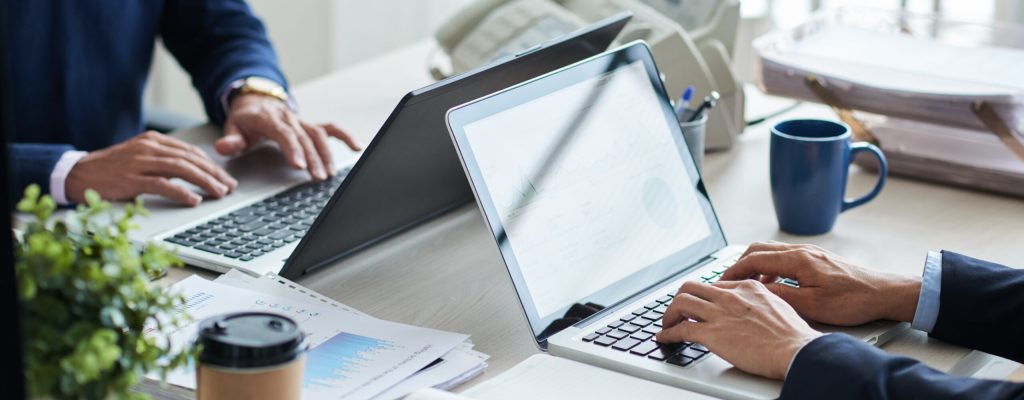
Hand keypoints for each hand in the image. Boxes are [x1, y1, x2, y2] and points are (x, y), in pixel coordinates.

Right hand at [66, 131, 236, 205]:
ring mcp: (139, 163)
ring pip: (181, 169)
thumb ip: (165, 160)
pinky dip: (181, 192)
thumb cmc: (111, 169)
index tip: (226, 177)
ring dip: (204, 182)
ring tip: (219, 193)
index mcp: (153, 141)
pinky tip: (194, 200)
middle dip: (214, 173)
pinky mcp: (130, 179)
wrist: (77, 174)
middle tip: (229, 187)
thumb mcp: (140, 157)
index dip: (212, 165)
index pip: (190, 151)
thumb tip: (195, 171)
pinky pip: (162, 184)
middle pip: (190, 159)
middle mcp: (148, 148)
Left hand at [217, 94, 360, 180]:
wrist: (256, 102)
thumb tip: (224, 147)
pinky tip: (356, 147)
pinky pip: (331, 129)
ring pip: (319, 136)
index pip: (284, 133)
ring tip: (329, 174)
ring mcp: (302, 121)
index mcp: (269, 118)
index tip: (299, 165)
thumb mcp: (233, 128)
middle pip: (304, 138)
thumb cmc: (246, 120)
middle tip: (317, 178)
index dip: (292, 149)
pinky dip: (345, 137)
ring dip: (326, 154)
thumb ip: (230, 139)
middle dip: (313, 158)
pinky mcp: (310, 125)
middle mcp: (289, 118)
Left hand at [656, 280, 821, 379]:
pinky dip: (668, 333)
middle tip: (677, 311)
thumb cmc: (792, 335)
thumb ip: (762, 303)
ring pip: (680, 303)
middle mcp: (730, 296)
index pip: (714, 286)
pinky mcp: (712, 333)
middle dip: (680, 299)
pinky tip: (664, 338)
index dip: (703, 296)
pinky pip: (680, 329)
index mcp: (747, 288)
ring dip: (669, 314)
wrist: (795, 349)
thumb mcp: (779, 307)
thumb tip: (755, 311)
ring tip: (667, 324)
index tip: (699, 304)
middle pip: (691, 287)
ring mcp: (719, 314)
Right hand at [721, 241, 921, 325]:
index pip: (754, 259)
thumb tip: (756, 291)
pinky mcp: (817, 258)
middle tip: (727, 281)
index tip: (720, 282)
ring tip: (746, 284)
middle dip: (739, 264)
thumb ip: (781, 295)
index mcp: (798, 259)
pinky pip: (784, 257)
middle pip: (759, 249)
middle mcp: (802, 250)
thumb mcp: (812, 304)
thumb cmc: (853, 300)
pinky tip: (773, 284)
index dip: (733, 271)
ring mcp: (810, 252)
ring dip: (754, 265)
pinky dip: (770, 267)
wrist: (883, 293)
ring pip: (771, 251)